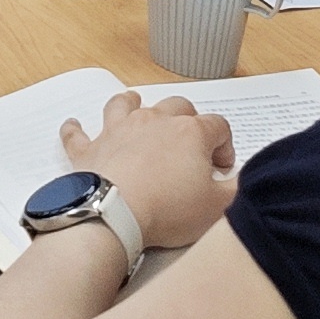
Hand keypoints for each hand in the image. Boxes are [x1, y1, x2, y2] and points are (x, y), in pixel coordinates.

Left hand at [60, 90, 237, 252]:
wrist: (115, 214)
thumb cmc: (168, 210)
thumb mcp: (218, 207)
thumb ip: (238, 189)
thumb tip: (246, 180)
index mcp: (189, 133)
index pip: (217, 126)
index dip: (224, 144)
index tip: (221, 166)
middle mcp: (154, 121)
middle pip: (176, 106)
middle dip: (187, 119)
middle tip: (190, 142)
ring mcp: (118, 131)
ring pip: (125, 104)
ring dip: (132, 104)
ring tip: (136, 106)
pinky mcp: (90, 149)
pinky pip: (78, 133)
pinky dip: (76, 129)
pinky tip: (73, 125)